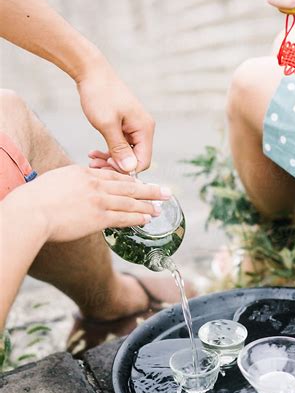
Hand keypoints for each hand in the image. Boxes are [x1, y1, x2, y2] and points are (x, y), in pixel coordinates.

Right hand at [14, 166, 169, 241]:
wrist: (31, 211)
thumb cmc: (36, 199)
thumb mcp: (57, 181)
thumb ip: (71, 183)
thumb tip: (74, 190)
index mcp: (85, 173)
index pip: (112, 176)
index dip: (130, 180)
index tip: (140, 182)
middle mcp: (95, 184)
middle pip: (129, 186)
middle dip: (149, 189)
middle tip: (165, 191)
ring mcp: (99, 200)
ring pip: (130, 202)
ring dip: (148, 205)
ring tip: (160, 207)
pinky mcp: (99, 217)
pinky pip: (123, 217)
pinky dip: (137, 217)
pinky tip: (147, 219)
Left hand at [77, 60, 154, 173]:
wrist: (91, 72)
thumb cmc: (100, 95)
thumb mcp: (107, 124)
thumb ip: (119, 148)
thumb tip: (130, 169)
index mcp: (144, 128)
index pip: (143, 161)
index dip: (126, 169)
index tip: (105, 166)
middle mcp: (143, 129)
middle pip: (135, 159)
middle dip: (116, 165)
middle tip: (95, 165)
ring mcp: (134, 127)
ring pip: (126, 153)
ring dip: (110, 159)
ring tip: (92, 159)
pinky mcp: (125, 125)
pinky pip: (121, 145)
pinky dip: (108, 151)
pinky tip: (94, 152)